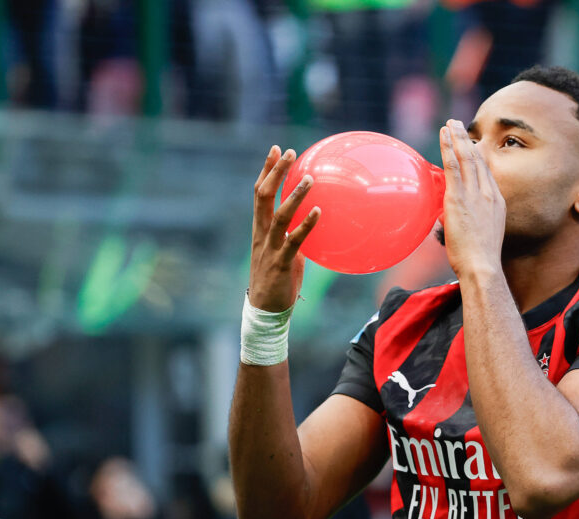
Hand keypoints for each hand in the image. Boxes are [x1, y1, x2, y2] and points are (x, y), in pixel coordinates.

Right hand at [250, 145, 320, 311]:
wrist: (265, 310)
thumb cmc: (277, 280)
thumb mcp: (284, 251)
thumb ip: (293, 234)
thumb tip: (313, 221)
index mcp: (260, 229)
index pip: (259, 193)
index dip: (266, 170)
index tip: (275, 149)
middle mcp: (261, 234)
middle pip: (263, 196)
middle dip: (274, 171)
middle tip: (288, 151)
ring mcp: (270, 247)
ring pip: (279, 215)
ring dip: (294, 195)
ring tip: (309, 177)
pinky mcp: (282, 262)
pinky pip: (294, 240)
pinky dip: (306, 224)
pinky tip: (318, 211)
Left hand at [439, 119, 505, 277]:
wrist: (483, 266)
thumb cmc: (481, 261)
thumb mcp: (484, 237)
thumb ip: (473, 224)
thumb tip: (458, 224)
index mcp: (497, 203)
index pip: (486, 174)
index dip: (478, 157)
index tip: (471, 146)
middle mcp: (488, 194)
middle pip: (477, 160)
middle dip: (467, 141)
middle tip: (459, 125)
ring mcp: (474, 194)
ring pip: (466, 158)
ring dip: (457, 137)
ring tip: (450, 123)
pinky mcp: (458, 197)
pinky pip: (453, 165)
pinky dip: (448, 147)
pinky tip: (444, 134)